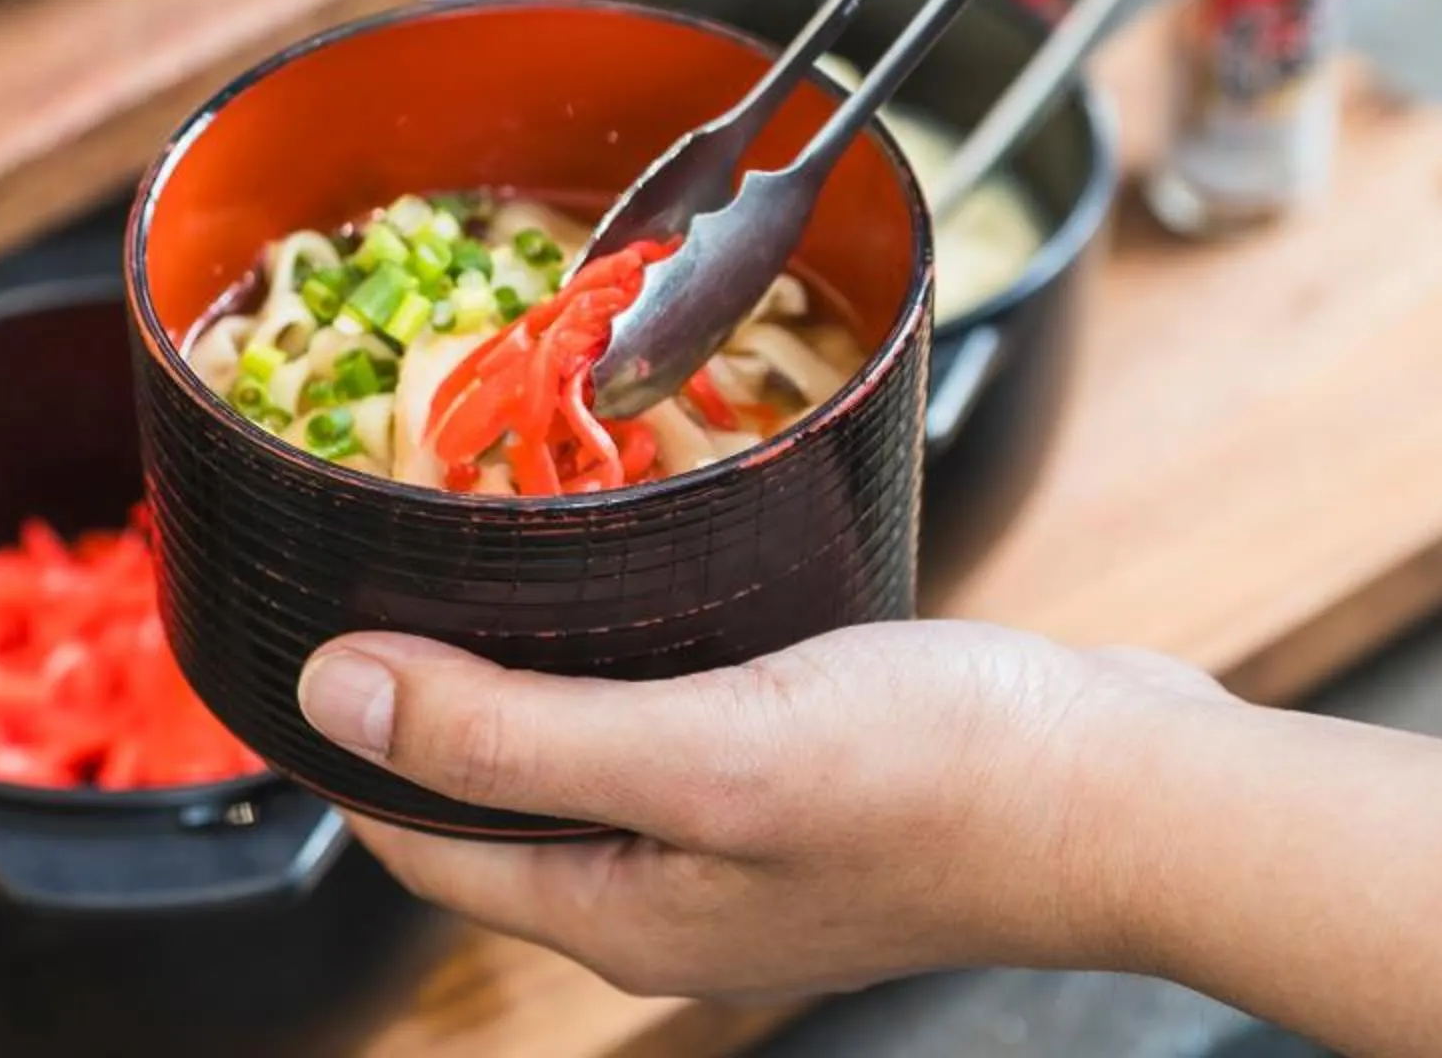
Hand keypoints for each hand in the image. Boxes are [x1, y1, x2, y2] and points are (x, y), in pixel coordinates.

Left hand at [294, 622, 1231, 1000]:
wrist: (1140, 793)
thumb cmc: (945, 782)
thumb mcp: (701, 747)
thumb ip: (509, 732)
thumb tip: (330, 691)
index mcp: (610, 909)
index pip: (408, 828)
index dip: (342, 726)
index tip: (300, 602)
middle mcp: (657, 888)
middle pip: (482, 785)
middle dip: (422, 679)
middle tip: (385, 540)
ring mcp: (732, 839)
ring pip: (575, 741)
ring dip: (523, 649)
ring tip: (487, 532)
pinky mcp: (799, 778)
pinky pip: (667, 707)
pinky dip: (628, 639)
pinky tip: (642, 564)